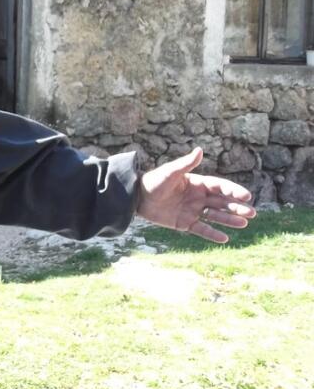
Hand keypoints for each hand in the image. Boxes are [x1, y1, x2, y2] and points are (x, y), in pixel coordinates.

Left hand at [136, 147, 255, 243]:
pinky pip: (202, 229)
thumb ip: (186, 164)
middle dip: (237, 207)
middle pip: (222, 202)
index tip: (246, 196)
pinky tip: (225, 239)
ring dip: (230, 220)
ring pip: (216, 216)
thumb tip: (200, 150)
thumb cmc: (153, 181)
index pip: (220, 187)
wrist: (137, 197)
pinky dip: (212, 234)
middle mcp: (198, 197)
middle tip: (252, 213)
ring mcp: (193, 211)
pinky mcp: (185, 223)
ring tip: (244, 223)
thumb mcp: (170, 172)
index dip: (233, 191)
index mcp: (197, 183)